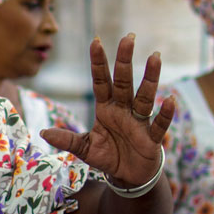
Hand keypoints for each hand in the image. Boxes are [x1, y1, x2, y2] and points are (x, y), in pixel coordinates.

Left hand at [41, 35, 174, 187]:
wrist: (128, 176)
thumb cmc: (108, 156)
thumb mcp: (84, 148)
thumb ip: (67, 140)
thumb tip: (43, 133)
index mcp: (106, 109)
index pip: (101, 82)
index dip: (98, 63)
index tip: (95, 41)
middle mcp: (123, 110)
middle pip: (124, 82)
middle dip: (125, 61)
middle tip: (129, 37)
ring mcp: (139, 122)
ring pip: (144, 97)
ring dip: (150, 78)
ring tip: (155, 57)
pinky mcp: (151, 139)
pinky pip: (159, 124)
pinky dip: (165, 114)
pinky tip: (170, 99)